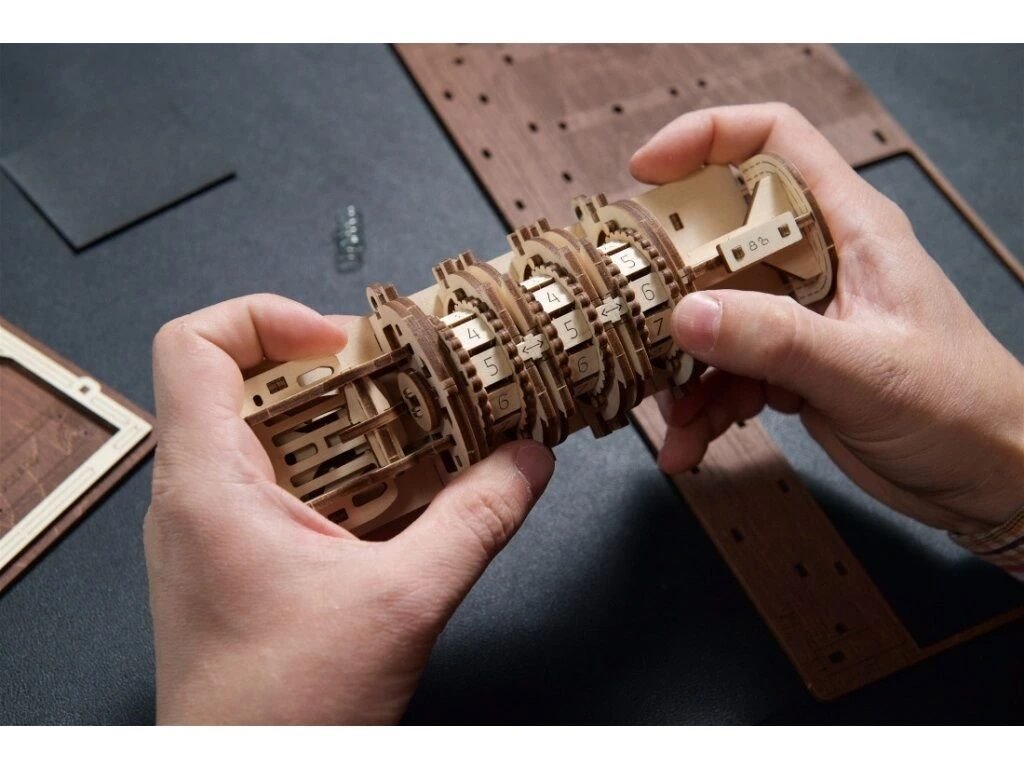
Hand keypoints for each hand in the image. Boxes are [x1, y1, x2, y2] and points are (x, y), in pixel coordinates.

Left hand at [145, 294, 553, 722]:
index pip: (194, 343)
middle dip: (335, 376)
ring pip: (270, 436)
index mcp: (207, 485)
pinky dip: (343, 475)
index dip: (265, 317)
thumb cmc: (282, 715)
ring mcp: (213, 529)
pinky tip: (397, 500)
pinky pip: (285, 485)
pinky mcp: (238, 558)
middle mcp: (196, 497)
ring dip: (346, 428)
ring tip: (410, 435)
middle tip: (403, 384)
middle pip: (247, 382)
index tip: (342, 342)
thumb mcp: (403, 602)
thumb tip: (526, 461)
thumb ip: (476, 520)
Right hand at [631, 103, 1023, 534]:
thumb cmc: (961, 406)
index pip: (773, 142)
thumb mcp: (865, 369)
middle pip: (722, 232)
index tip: (645, 171)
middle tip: (632, 308)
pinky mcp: (789, 365)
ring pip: (714, 313)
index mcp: (849, 227)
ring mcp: (799, 315)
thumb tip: (687, 313)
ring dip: (682, 362)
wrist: (989, 478)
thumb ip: (777, 339)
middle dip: (671, 272)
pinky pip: (725, 371)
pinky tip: (688, 443)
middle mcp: (817, 261)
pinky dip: (702, 406)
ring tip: (669, 411)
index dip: (705, 138)